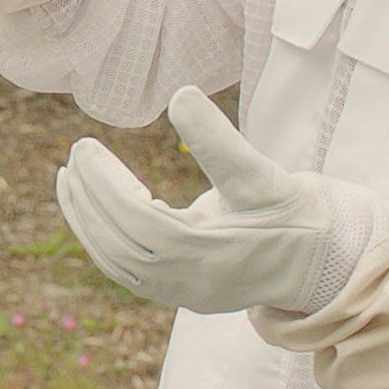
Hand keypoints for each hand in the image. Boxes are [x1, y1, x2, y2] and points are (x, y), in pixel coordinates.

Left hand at [54, 87, 376, 314]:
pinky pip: (125, 272)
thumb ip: (219, 140)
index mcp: (203, 253)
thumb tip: (180, 94)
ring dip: (86, 221)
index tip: (83, 147)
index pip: (134, 219)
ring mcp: (180, 293)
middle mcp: (184, 281)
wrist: (320, 261)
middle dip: (87, 198)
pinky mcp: (179, 294)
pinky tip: (91, 210)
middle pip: (116, 242)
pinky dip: (102, 241)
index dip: (103, 183)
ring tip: (68, 180)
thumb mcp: (260, 173)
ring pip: (114, 262)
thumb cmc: (291, 215)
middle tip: (74, 156)